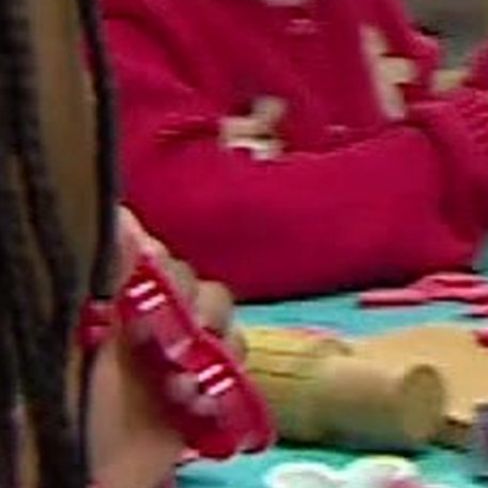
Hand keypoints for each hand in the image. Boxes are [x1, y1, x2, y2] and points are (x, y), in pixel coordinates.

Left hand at [88, 209, 238, 487]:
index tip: (154, 287)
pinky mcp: (201, 390)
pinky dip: (227, 379)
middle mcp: (147, 319)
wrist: (81, 475)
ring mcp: (176, 356)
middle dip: (195, 310)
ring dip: (214, 348)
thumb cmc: (65, 403)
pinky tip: (197, 401)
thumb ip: (103, 269)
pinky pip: (236, 366)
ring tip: (181, 384)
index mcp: (113, 298)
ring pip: (224, 323)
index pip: (155, 258)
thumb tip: (121, 211)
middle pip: (198, 286)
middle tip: (171, 343)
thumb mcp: (75, 327)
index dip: (166, 267)